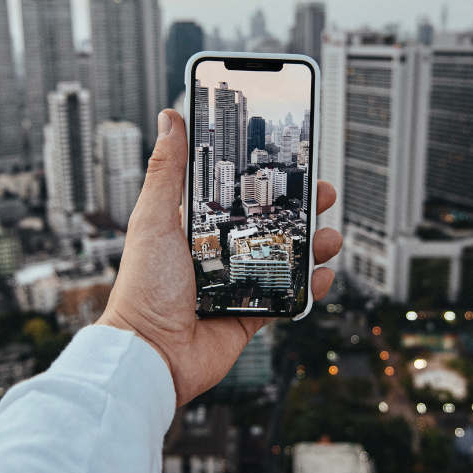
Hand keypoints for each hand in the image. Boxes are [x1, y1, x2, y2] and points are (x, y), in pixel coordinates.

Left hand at [97, 109, 342, 405]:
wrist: (150, 355)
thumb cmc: (143, 289)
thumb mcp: (154, 219)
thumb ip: (166, 171)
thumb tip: (168, 118)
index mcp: (195, 227)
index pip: (236, 192)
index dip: (265, 176)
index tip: (290, 158)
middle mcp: (217, 253)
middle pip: (269, 223)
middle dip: (300, 207)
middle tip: (322, 192)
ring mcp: (236, 284)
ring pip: (285, 258)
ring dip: (312, 245)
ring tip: (329, 236)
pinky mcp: (250, 315)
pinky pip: (287, 298)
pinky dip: (309, 288)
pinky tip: (323, 275)